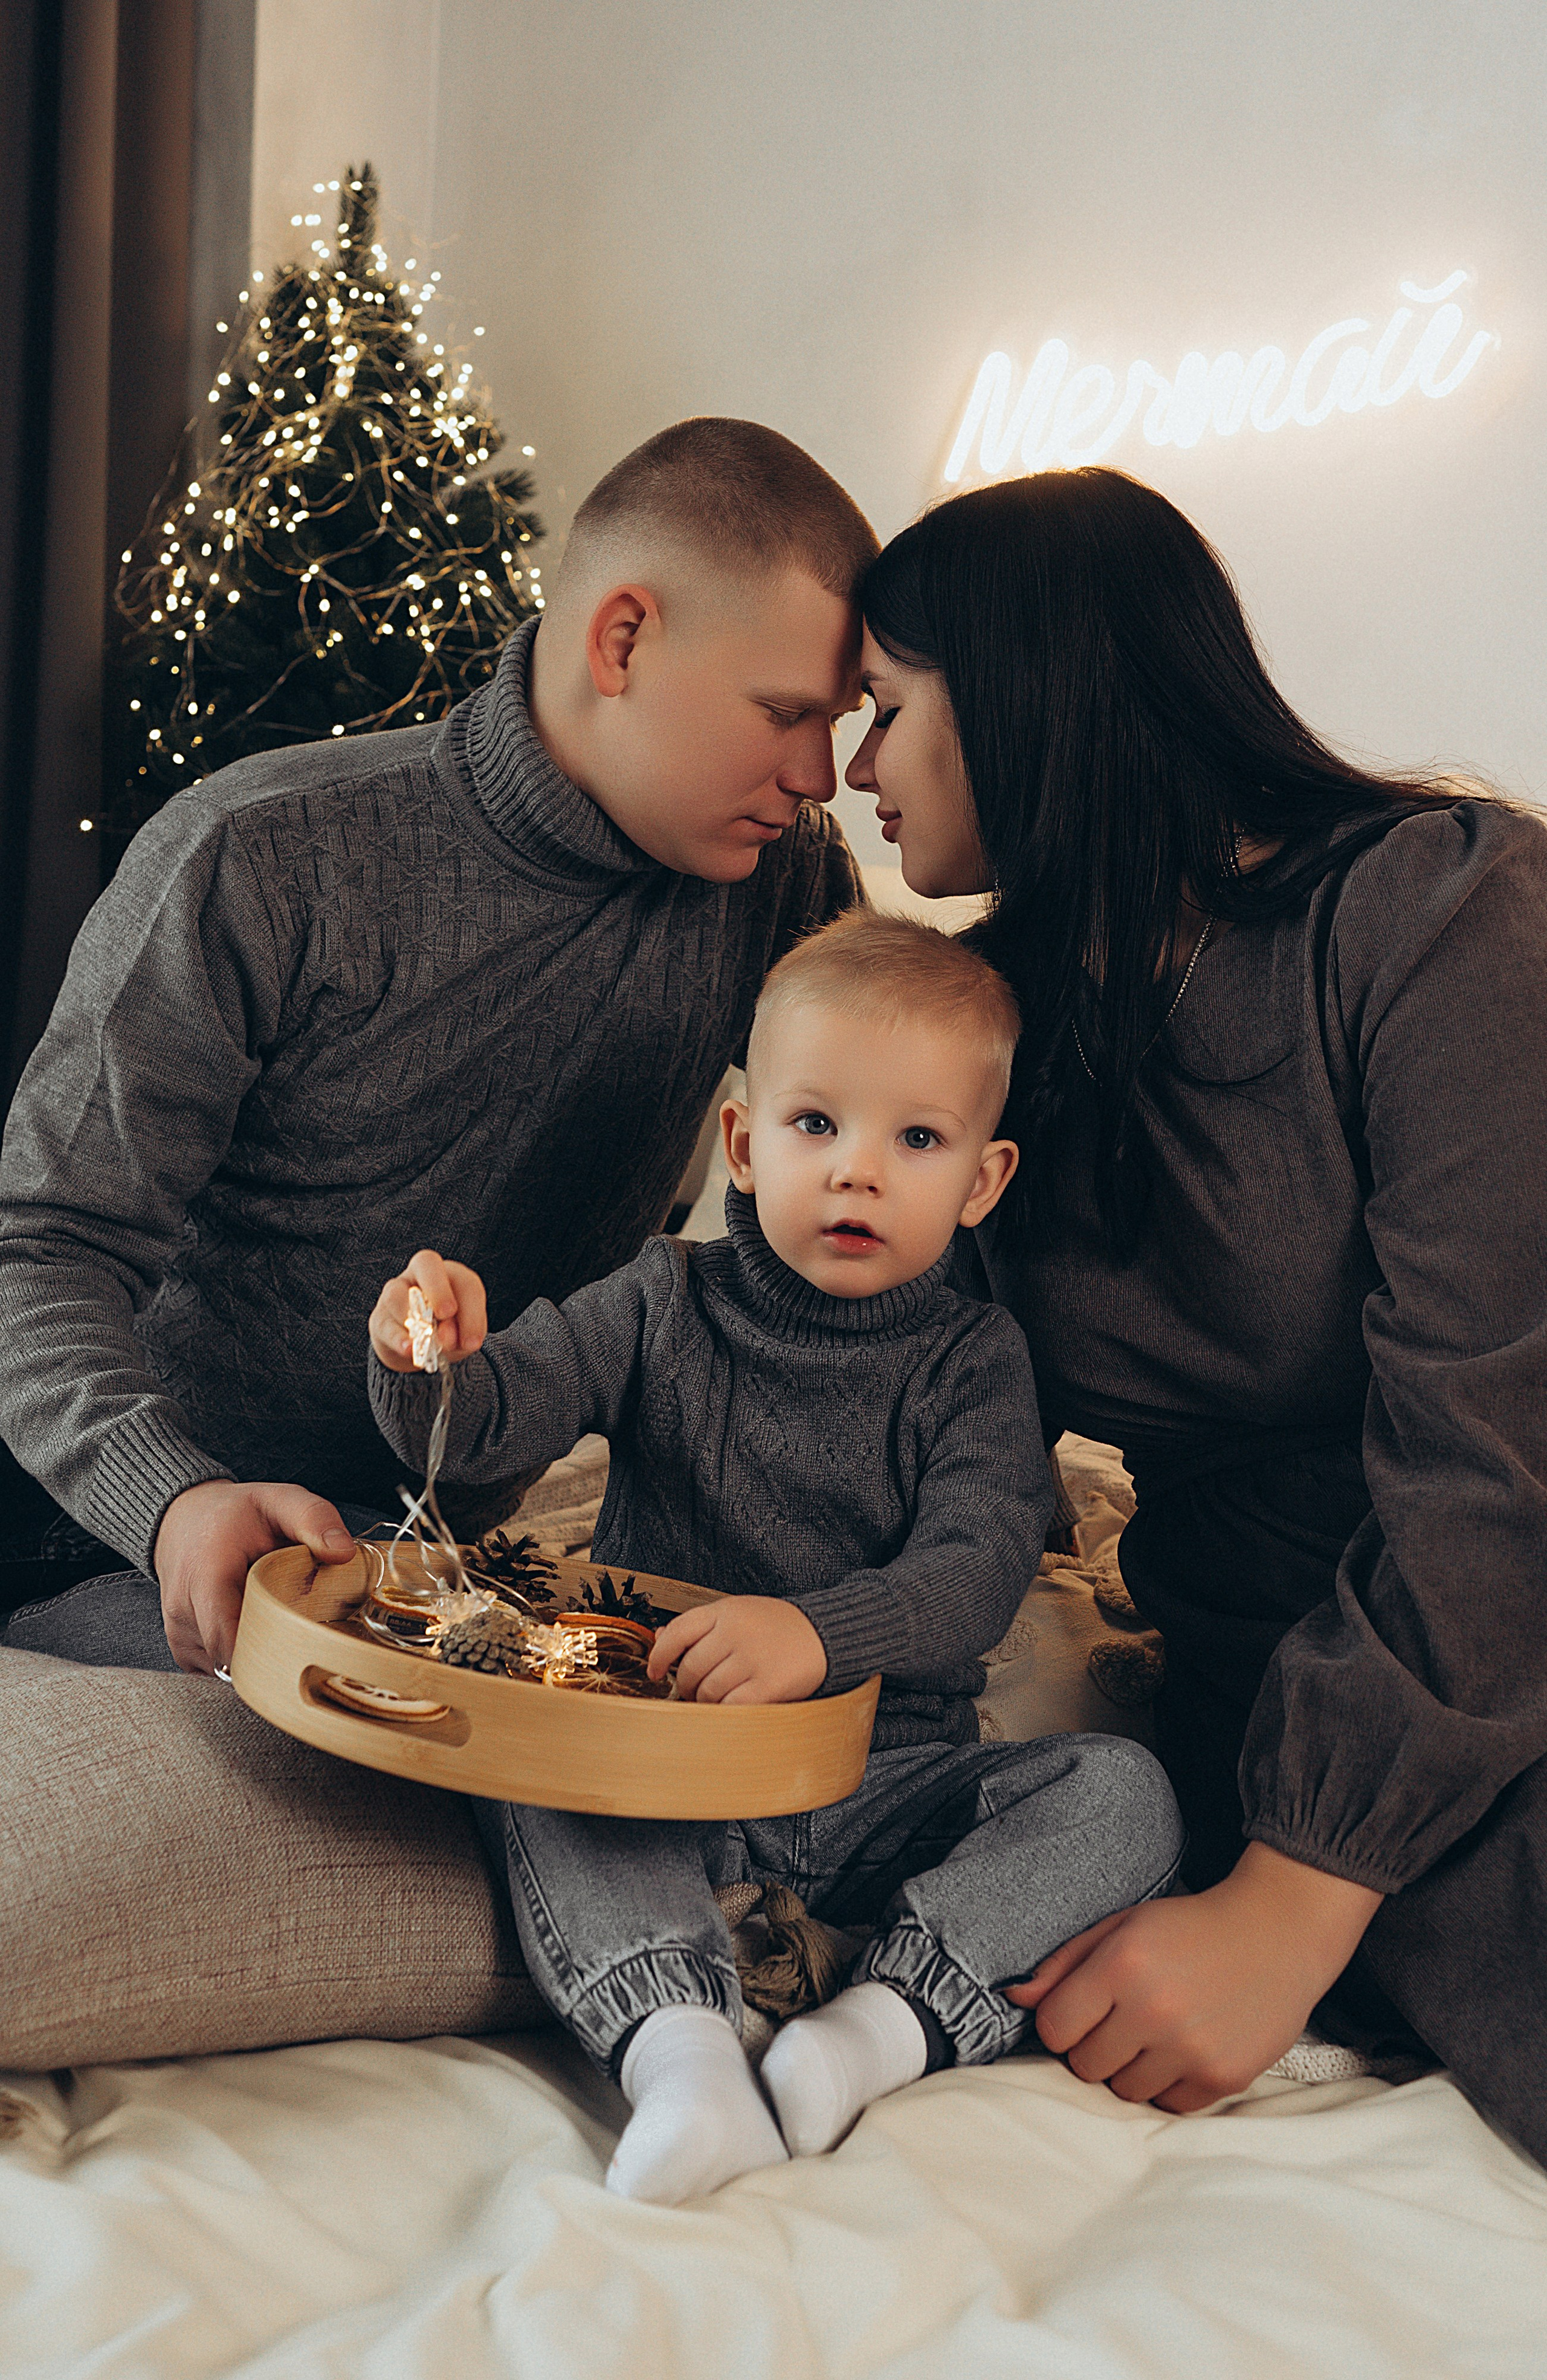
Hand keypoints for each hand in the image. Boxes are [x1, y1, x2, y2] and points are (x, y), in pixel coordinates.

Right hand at [154, 1478, 357, 1675]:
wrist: (184, 1521)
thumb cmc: (234, 1514)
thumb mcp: (278, 1500)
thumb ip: (314, 1519)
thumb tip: (344, 1552)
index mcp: (205, 1576)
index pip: (229, 1638)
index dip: (269, 1652)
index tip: (303, 1645)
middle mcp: (184, 1611)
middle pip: (236, 1658)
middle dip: (275, 1652)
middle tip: (301, 1628)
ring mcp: (179, 1636)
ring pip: (229, 1667)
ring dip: (259, 1652)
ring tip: (270, 1615)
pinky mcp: (183, 1650)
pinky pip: (219, 1668)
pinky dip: (242, 1653)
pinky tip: (252, 1624)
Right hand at [369, 1249, 488, 1370]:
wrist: (419, 1349)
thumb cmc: (447, 1333)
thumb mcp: (462, 1335)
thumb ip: (461, 1333)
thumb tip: (447, 1337)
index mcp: (450, 1275)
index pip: (465, 1282)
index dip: (472, 1311)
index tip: (472, 1341)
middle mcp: (421, 1275)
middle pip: (427, 1263)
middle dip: (439, 1290)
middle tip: (447, 1314)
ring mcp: (395, 1292)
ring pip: (398, 1294)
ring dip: (414, 1319)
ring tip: (427, 1343)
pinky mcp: (380, 1318)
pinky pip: (386, 1324)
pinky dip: (398, 1338)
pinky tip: (409, 1349)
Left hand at [648, 1597, 827, 1704]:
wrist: (827, 1634)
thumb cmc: (779, 1627)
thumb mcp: (739, 1613)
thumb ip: (702, 1625)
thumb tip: (659, 1637)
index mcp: (726, 1611)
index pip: (678, 1632)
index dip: (659, 1655)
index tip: (654, 1671)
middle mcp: (736, 1632)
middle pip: (690, 1667)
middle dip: (685, 1685)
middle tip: (691, 1691)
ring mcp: (752, 1658)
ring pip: (708, 1690)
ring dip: (705, 1701)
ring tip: (715, 1699)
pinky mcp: (769, 1685)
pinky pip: (731, 1706)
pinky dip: (725, 1711)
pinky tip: (731, 1706)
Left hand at [1006, 1842, 1382, 2112]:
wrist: (1275, 1934)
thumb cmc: (1189, 1928)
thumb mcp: (1122, 1926)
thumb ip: (1064, 1964)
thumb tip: (1014, 1998)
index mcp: (1121, 1965)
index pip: (1054, 2029)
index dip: (1063, 2022)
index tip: (1083, 2010)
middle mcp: (1153, 2010)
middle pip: (1085, 2066)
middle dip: (1095, 2046)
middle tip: (1124, 2020)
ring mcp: (1190, 2049)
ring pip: (1124, 2092)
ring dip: (1131, 2069)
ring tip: (1157, 2033)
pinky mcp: (1222, 2077)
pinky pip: (1168, 2106)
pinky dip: (1169, 2085)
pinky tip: (1185, 2049)